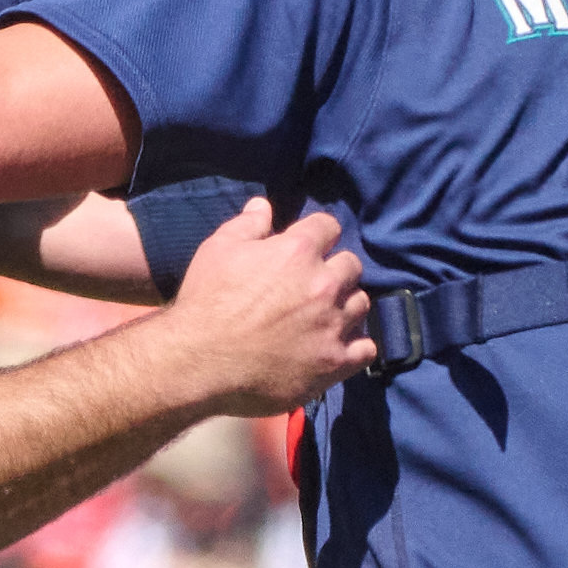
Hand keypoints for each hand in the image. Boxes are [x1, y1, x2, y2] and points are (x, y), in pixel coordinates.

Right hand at [148, 202, 376, 414]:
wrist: (200, 362)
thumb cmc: (206, 302)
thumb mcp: (217, 250)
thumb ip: (247, 225)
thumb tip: (263, 205)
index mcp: (298, 251)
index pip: (329, 227)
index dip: (318, 234)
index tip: (308, 245)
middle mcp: (324, 284)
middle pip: (352, 265)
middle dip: (335, 269)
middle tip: (313, 284)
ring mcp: (333, 325)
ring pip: (361, 304)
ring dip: (346, 305)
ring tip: (325, 315)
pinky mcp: (334, 362)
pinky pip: (366, 349)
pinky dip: (356, 345)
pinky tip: (338, 345)